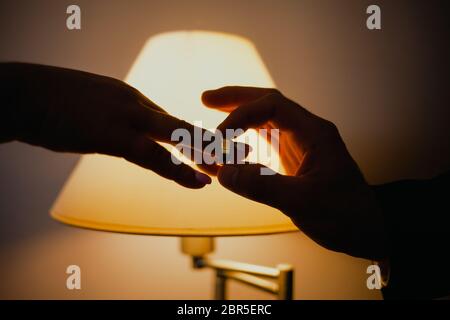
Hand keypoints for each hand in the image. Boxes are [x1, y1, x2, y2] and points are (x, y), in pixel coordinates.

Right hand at [3, 63, 220, 187]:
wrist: (21, 94)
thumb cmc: (53, 103)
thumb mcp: (93, 107)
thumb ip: (116, 119)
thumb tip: (128, 134)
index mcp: (131, 99)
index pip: (172, 121)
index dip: (198, 137)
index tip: (221, 149)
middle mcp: (135, 104)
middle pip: (184, 125)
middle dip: (214, 142)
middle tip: (244, 154)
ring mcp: (124, 118)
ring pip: (177, 137)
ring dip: (207, 155)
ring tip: (234, 169)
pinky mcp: (110, 134)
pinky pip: (152, 155)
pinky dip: (178, 169)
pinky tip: (199, 181)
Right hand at [202, 86, 386, 259]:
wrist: (366, 229)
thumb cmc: (345, 215)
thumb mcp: (303, 202)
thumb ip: (262, 186)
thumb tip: (224, 173)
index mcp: (315, 133)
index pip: (273, 106)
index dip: (242, 115)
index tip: (220, 135)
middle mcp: (307, 132)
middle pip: (268, 103)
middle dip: (236, 99)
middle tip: (206, 98)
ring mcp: (301, 145)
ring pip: (266, 119)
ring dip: (239, 113)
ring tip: (212, 108)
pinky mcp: (294, 159)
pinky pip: (266, 140)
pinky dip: (245, 136)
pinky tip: (231, 139)